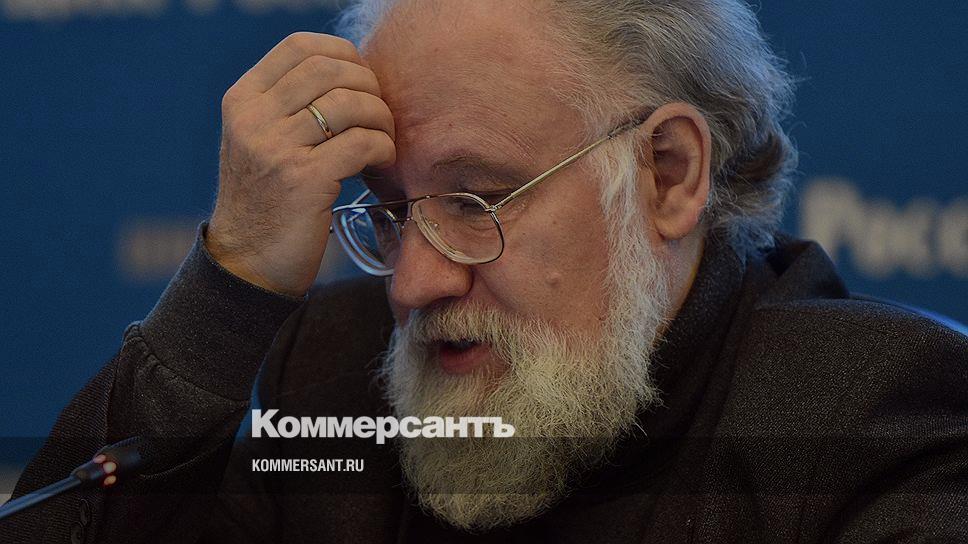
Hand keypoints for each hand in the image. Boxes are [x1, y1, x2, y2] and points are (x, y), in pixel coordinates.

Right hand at [207, 32, 395, 296]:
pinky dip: (383, 148)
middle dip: (370, 88)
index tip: (363, 82)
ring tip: (384, 142)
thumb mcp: (259, 142)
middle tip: (380, 117)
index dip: (344, 54)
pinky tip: (381, 162)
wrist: (248, 264)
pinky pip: (362, 143)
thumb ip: (288, 104)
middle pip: (331, 70)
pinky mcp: (304, 181)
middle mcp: (254, 118)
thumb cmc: (266, 201)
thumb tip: (352, 72)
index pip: (300, 47)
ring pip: (351, 104)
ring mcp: (276, 148)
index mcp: (242, 100)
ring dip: (382, 120)